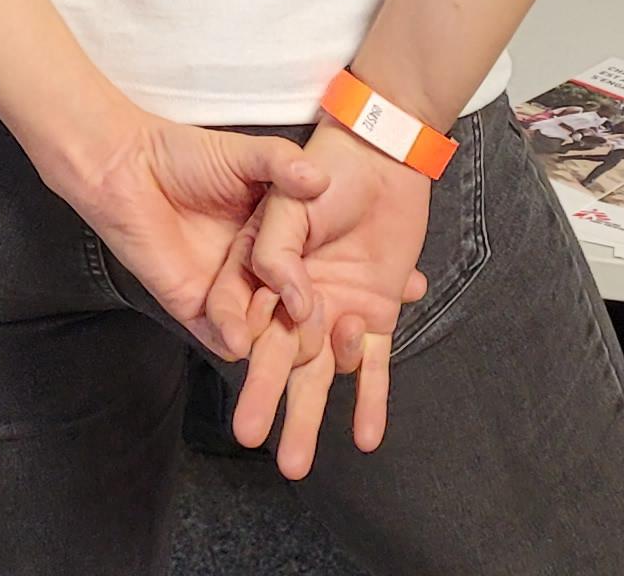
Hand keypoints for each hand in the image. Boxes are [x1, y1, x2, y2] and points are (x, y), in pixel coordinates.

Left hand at [53, 114, 330, 358]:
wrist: (127, 168)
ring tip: (292, 340)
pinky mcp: (192, 306)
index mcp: (272, 237)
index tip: (358, 297)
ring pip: (258, 327)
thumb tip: (319, 177)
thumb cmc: (185, 155)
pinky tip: (243, 339)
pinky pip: (218, 335)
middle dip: (309, 326)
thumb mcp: (244, 153)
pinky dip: (232, 340)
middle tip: (331, 332)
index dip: (328, 284)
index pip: (308, 270)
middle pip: (288, 308)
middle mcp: (252, 270)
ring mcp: (224, 291)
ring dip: (274, 339)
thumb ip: (280, 162)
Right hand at [222, 119, 434, 474]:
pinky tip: (367, 437)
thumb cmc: (331, 172)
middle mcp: (298, 301)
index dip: (241, 344)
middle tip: (249, 438)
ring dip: (309, 418)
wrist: (386, 160)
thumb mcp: (293, 203)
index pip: (247, 317)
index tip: (237, 367)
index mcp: (266, 272)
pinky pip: (372, 367)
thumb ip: (278, 248)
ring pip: (321, 374)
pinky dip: (371, 401)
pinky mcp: (375, 315)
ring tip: (295, 463)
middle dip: (264, 398)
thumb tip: (289, 300)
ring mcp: (336, 311)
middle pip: (277, 357)